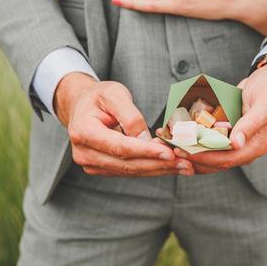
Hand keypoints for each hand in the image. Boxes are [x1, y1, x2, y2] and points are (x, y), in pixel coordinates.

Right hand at [54, 73, 193, 176]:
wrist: (81, 105)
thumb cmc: (98, 96)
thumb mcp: (115, 94)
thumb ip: (130, 116)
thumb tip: (146, 140)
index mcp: (83, 132)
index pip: (119, 147)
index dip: (146, 151)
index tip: (169, 153)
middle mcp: (84, 153)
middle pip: (126, 164)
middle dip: (158, 164)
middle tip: (184, 163)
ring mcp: (91, 164)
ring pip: (130, 171)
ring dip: (158, 169)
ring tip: (183, 166)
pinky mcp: (102, 168)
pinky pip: (129, 171)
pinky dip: (150, 168)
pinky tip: (169, 165)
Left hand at [171, 61, 266, 174]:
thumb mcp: (265, 103)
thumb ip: (251, 124)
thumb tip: (237, 144)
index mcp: (257, 145)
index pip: (226, 160)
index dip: (203, 157)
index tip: (184, 150)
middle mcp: (248, 149)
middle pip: (216, 162)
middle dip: (193, 158)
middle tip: (172, 149)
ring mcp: (239, 143)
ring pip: (212, 156)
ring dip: (193, 153)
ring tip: (172, 146)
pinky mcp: (231, 135)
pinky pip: (212, 145)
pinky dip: (197, 143)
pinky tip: (181, 137)